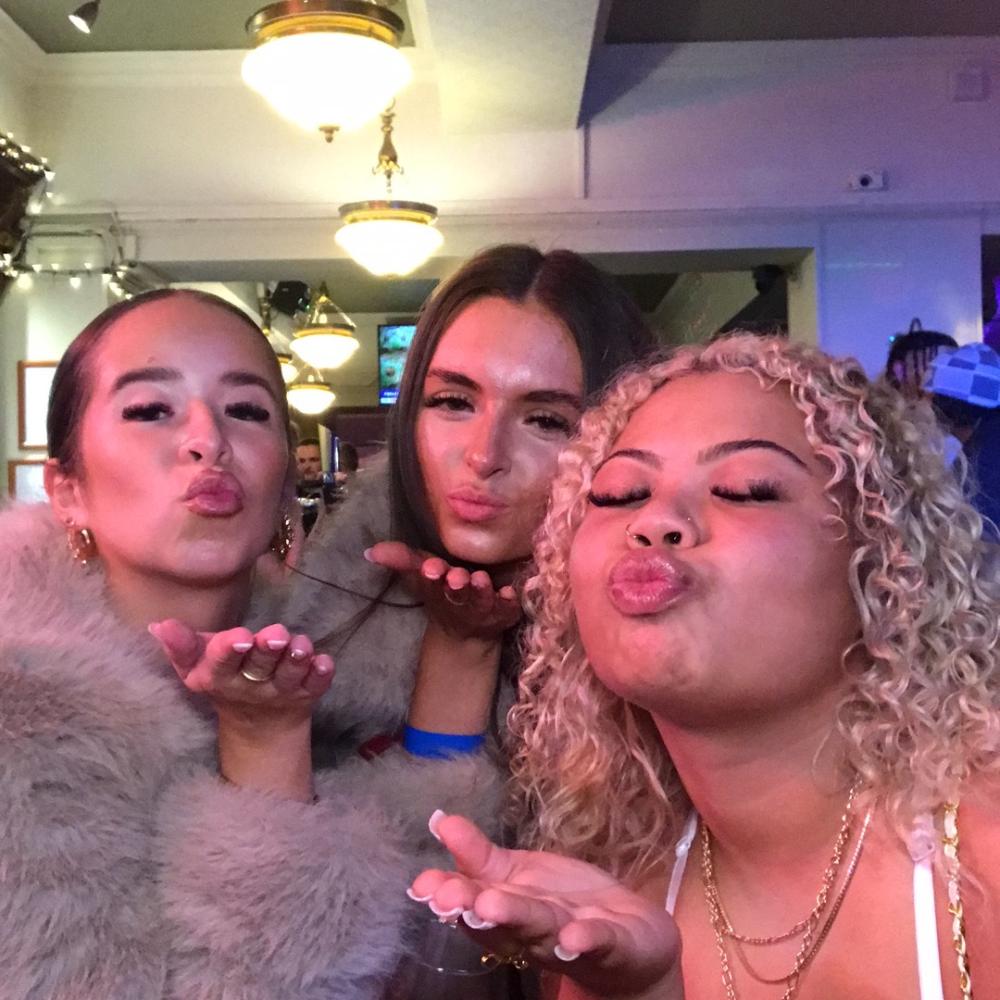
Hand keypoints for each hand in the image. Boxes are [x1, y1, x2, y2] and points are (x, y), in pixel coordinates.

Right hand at [150, 619, 333, 722]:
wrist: (259, 725)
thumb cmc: (226, 677)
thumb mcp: (198, 665)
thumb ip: (181, 645)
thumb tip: (158, 625)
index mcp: (220, 678)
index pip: (222, 664)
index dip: (228, 651)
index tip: (237, 637)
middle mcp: (252, 686)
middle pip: (260, 667)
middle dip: (268, 650)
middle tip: (276, 635)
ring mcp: (281, 691)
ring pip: (289, 675)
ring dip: (296, 660)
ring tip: (301, 645)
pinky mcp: (307, 694)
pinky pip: (316, 686)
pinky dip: (321, 675)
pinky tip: (325, 662)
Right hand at [366, 541, 520, 641]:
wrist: (468, 632)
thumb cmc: (444, 592)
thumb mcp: (422, 574)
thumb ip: (401, 560)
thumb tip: (370, 551)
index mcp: (439, 590)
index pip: (432, 583)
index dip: (431, 577)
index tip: (431, 569)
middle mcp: (460, 602)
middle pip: (457, 594)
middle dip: (456, 586)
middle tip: (457, 576)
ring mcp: (483, 610)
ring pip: (481, 602)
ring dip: (480, 592)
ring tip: (481, 579)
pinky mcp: (505, 614)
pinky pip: (508, 610)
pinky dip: (508, 603)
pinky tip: (509, 593)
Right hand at [409, 812, 682, 999]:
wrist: (630, 943)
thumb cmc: (567, 904)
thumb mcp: (517, 874)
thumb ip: (478, 855)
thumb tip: (438, 820)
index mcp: (508, 908)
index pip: (474, 900)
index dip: (449, 893)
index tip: (422, 885)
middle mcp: (532, 929)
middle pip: (502, 918)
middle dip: (475, 908)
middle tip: (447, 898)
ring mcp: (571, 937)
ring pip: (541, 928)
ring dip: (517, 918)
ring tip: (492, 906)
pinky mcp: (613, 944)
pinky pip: (598, 941)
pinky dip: (585, 939)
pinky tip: (573, 936)